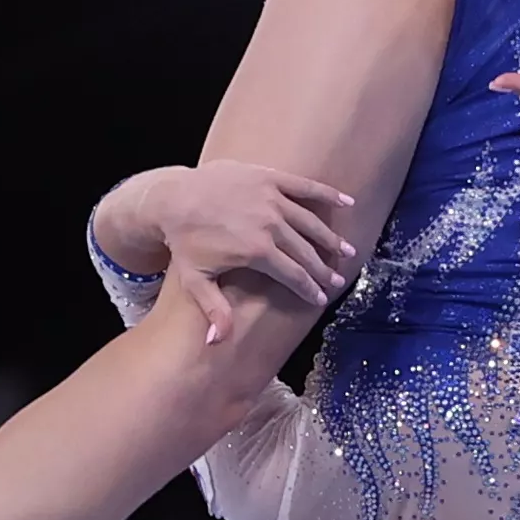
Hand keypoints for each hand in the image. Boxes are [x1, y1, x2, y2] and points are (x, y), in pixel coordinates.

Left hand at [148, 160, 362, 346]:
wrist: (172, 197)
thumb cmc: (184, 241)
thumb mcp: (196, 279)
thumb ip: (213, 310)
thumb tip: (218, 342)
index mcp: (257, 251)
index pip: (293, 274)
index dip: (309, 288)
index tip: (321, 299)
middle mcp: (270, 225)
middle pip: (306, 251)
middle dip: (323, 269)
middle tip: (337, 281)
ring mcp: (272, 198)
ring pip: (310, 222)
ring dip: (330, 238)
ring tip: (347, 250)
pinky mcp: (270, 177)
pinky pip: (304, 186)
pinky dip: (327, 194)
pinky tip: (346, 203)